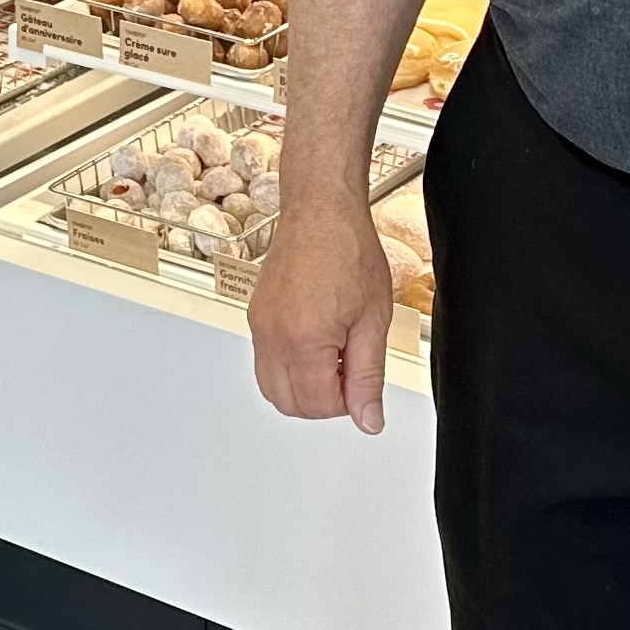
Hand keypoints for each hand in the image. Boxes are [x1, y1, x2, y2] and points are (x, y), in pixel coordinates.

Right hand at [247, 200, 395, 434]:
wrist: (321, 210)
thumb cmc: (348, 249)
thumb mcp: (374, 320)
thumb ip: (369, 377)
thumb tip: (369, 419)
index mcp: (303, 340)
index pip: (319, 405)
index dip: (348, 404)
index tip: (362, 383)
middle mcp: (272, 336)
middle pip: (289, 404)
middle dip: (322, 402)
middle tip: (350, 374)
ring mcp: (259, 326)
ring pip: (271, 388)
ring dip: (303, 389)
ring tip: (334, 358)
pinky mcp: (256, 316)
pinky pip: (265, 362)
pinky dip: (289, 368)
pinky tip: (317, 344)